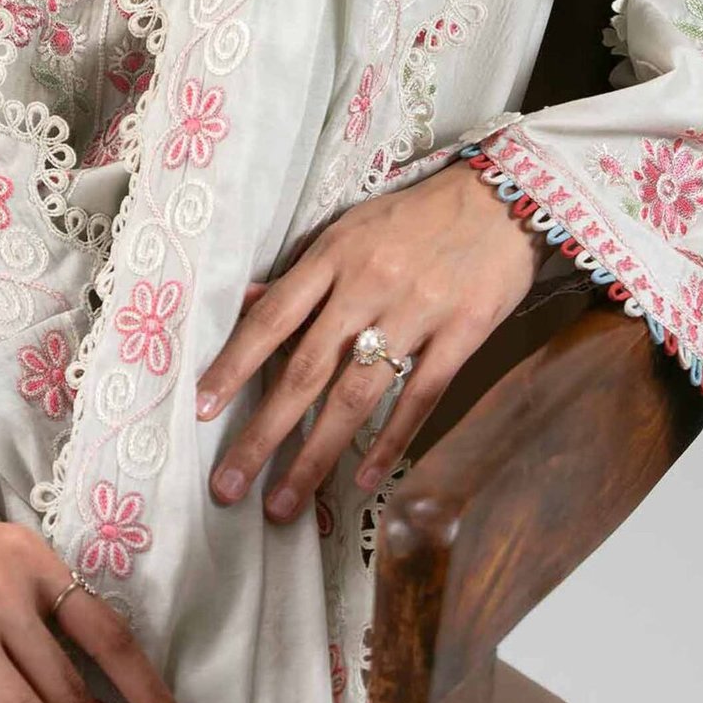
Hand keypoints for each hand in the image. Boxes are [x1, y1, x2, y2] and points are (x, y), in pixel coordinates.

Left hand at [193, 157, 553, 519]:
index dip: (233, 366)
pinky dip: (389, 442)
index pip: (272, 320)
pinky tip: (363, 480)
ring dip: (316, 455)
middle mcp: (369, 285)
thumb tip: (248, 304)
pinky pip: (420, 396)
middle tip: (228, 487)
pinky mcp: (462, 333)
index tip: (199, 410)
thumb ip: (304, 273)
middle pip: (305, 369)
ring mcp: (417, 311)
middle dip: (263, 434)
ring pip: (356, 395)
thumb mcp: (351, 229)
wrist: (503, 198)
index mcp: (334, 256)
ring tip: (285, 504)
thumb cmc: (417, 216)